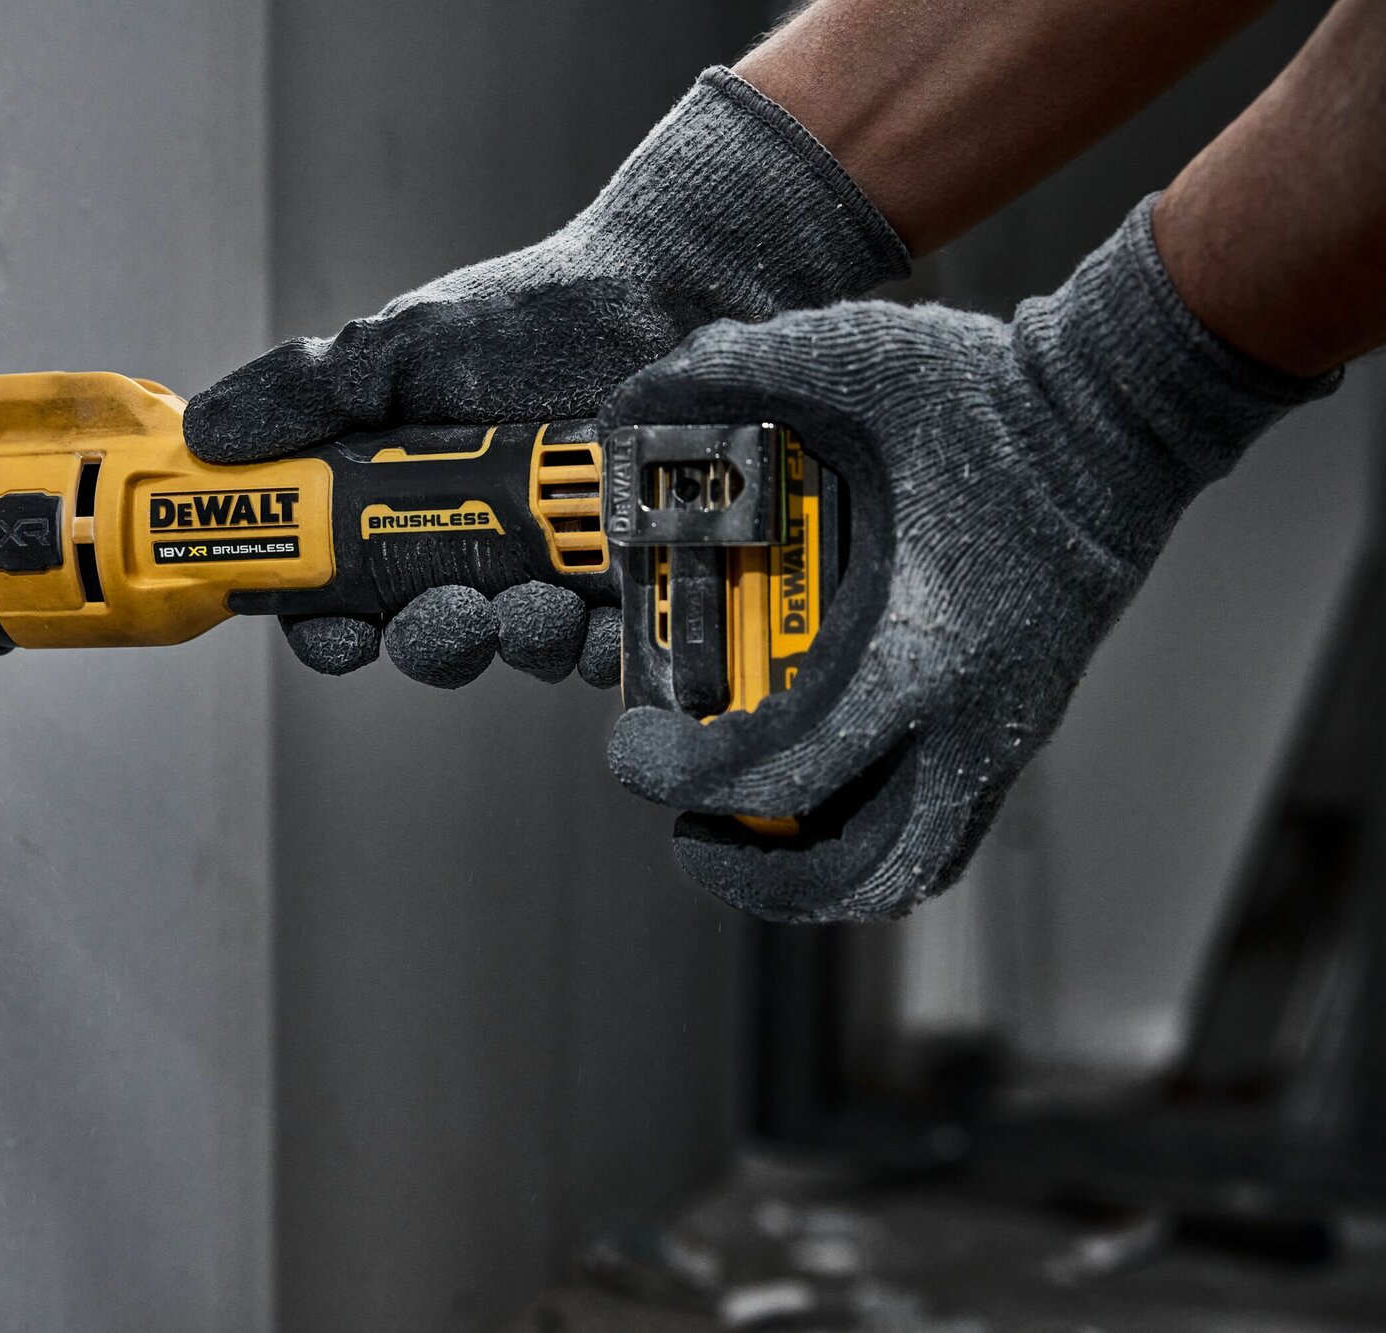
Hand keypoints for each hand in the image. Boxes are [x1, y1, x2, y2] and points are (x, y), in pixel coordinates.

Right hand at [185, 67, 907, 686]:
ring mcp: (550, 568)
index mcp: (401, 503)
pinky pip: (608, 646)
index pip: (341, 593)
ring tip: (540, 602)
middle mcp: (469, 545)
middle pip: (428, 640)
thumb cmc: (535, 313)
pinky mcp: (626, 580)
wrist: (673, 292)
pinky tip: (604, 623)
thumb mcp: (405, 345)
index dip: (329, 628)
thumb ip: (309, 392)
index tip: (339, 633)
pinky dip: (602, 649)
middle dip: (434, 645)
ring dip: (517, 643)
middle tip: (455, 615)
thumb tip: (207, 434)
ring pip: (516, 649)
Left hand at [601, 197, 1337, 920]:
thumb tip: (623, 405)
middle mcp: (972, 719)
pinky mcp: (1021, 724)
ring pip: (912, 869)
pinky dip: (868, 836)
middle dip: (755, 874)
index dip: (687, 778)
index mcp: (920, 653)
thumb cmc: (993, 390)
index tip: (631, 751)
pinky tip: (812, 792)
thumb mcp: (848, 357)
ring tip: (743, 837)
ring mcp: (1007, 732)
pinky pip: (942, 827)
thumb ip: (725, 372)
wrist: (1128, 407)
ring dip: (818, 876)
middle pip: (860, 874)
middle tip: (687, 828)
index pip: (785, 774)